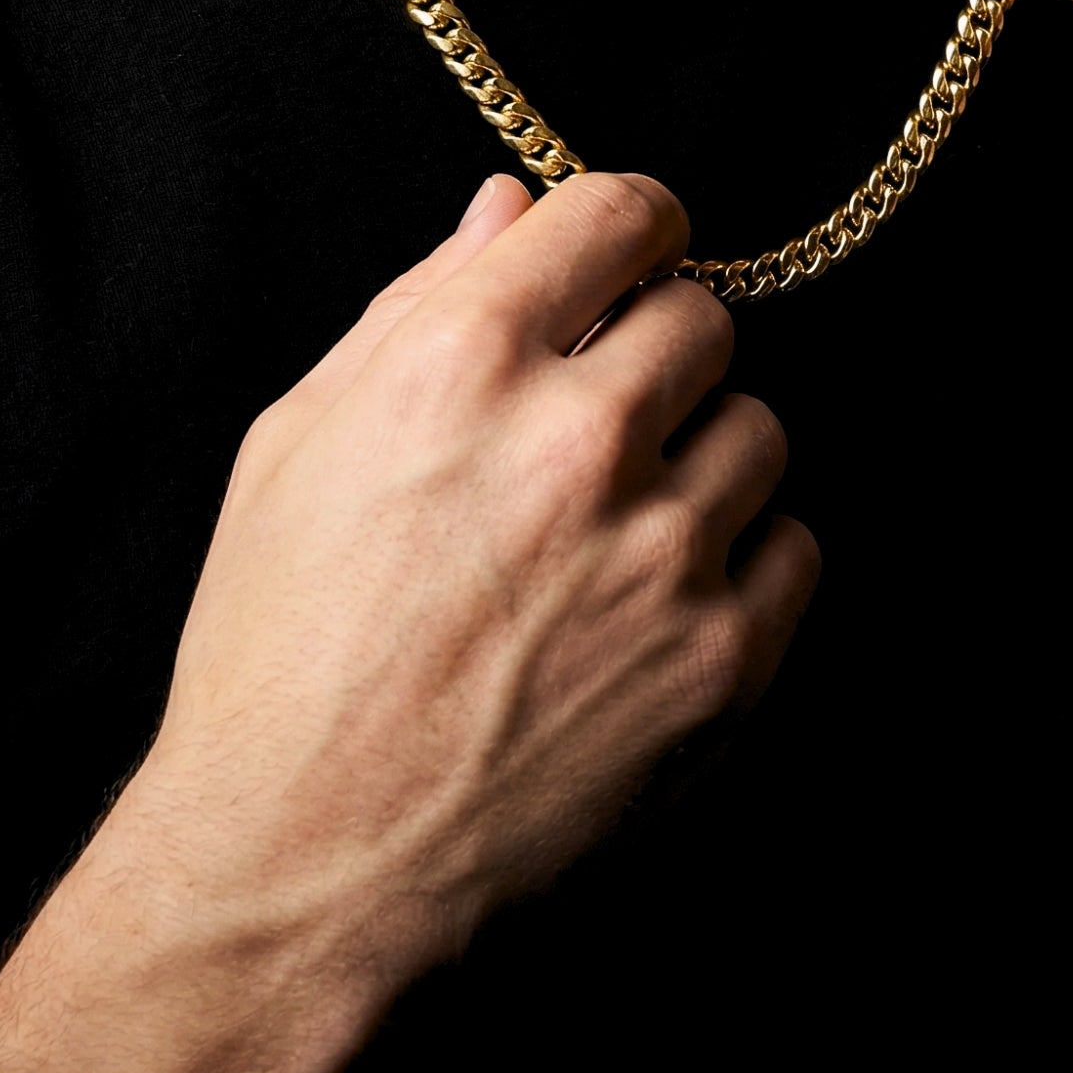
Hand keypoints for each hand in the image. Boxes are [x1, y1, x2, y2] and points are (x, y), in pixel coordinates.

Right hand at [137, 169, 816, 990]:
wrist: (301, 865)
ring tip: (623, 521)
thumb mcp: (298, 442)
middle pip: (704, 318)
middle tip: (606, 413)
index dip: (636, 222)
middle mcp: (576, 440)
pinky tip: (662, 596)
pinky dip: (743, 558)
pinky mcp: (720, 662)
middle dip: (658, 349)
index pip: (621, 213)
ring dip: (702, 454)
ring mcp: (661, 554)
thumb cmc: (277, 648)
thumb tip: (511, 207)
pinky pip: (795, 546)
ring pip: (759, 429)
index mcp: (462, 363)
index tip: (637, 252)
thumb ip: (416, 303)